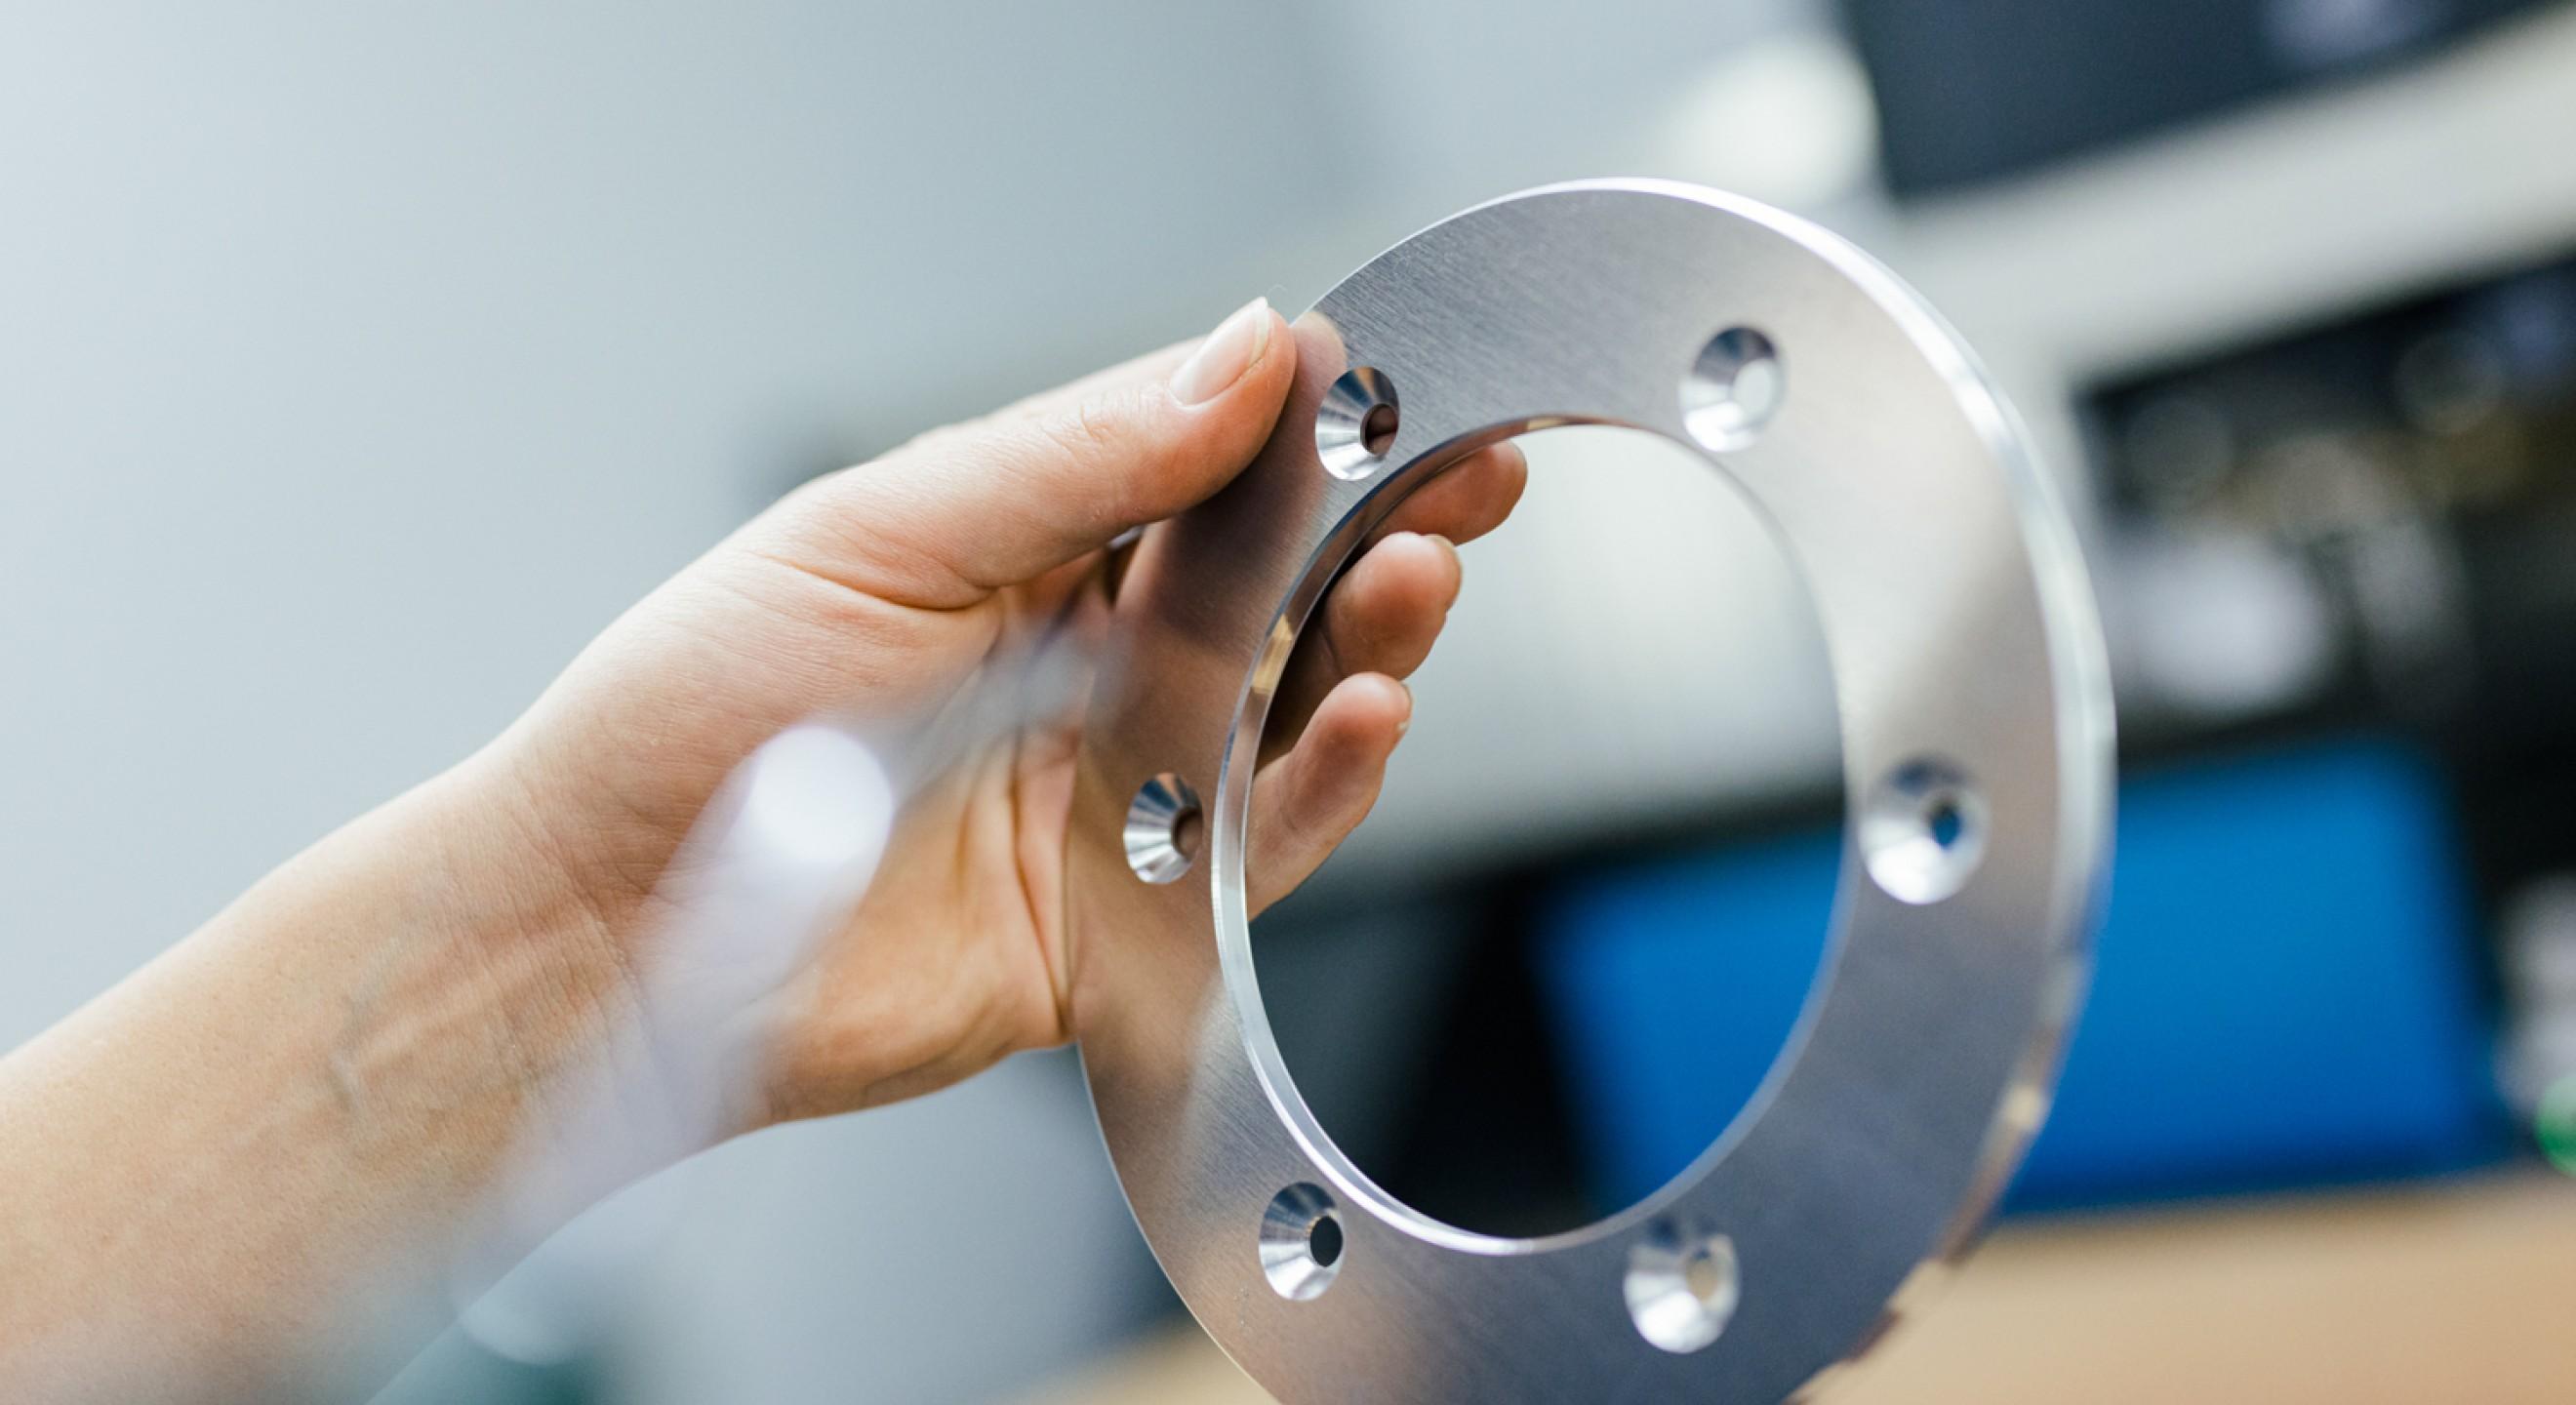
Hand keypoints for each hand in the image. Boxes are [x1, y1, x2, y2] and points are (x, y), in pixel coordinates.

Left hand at [484, 297, 1526, 1126]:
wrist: (606, 932)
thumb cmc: (691, 716)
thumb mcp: (878, 539)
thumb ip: (1071, 461)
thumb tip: (1239, 360)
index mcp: (1035, 547)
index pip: (1211, 465)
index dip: (1318, 428)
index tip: (1400, 391)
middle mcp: (1095, 663)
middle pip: (1285, 584)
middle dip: (1386, 525)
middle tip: (1466, 480)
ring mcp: (1125, 788)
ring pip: (1297, 708)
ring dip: (1376, 641)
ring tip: (1414, 582)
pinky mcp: (1139, 917)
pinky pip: (1270, 848)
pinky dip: (1333, 784)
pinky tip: (1368, 714)